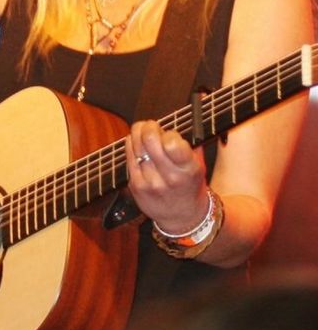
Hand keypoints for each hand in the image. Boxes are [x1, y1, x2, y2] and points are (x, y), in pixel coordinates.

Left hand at [126, 119, 208, 233]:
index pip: (172, 143)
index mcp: (188, 170)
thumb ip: (192, 142)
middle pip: (149, 140)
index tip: (169, 133)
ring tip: (143, 131)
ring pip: (136, 145)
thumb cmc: (191, 186)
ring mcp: (150, 182)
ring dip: (138, 133)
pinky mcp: (136, 185)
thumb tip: (191, 112)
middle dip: (149, 126)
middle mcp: (169, 177)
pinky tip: (136, 143)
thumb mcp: (200, 166)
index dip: (168, 133)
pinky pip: (128, 156)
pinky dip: (131, 145)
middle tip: (151, 125)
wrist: (183, 217)